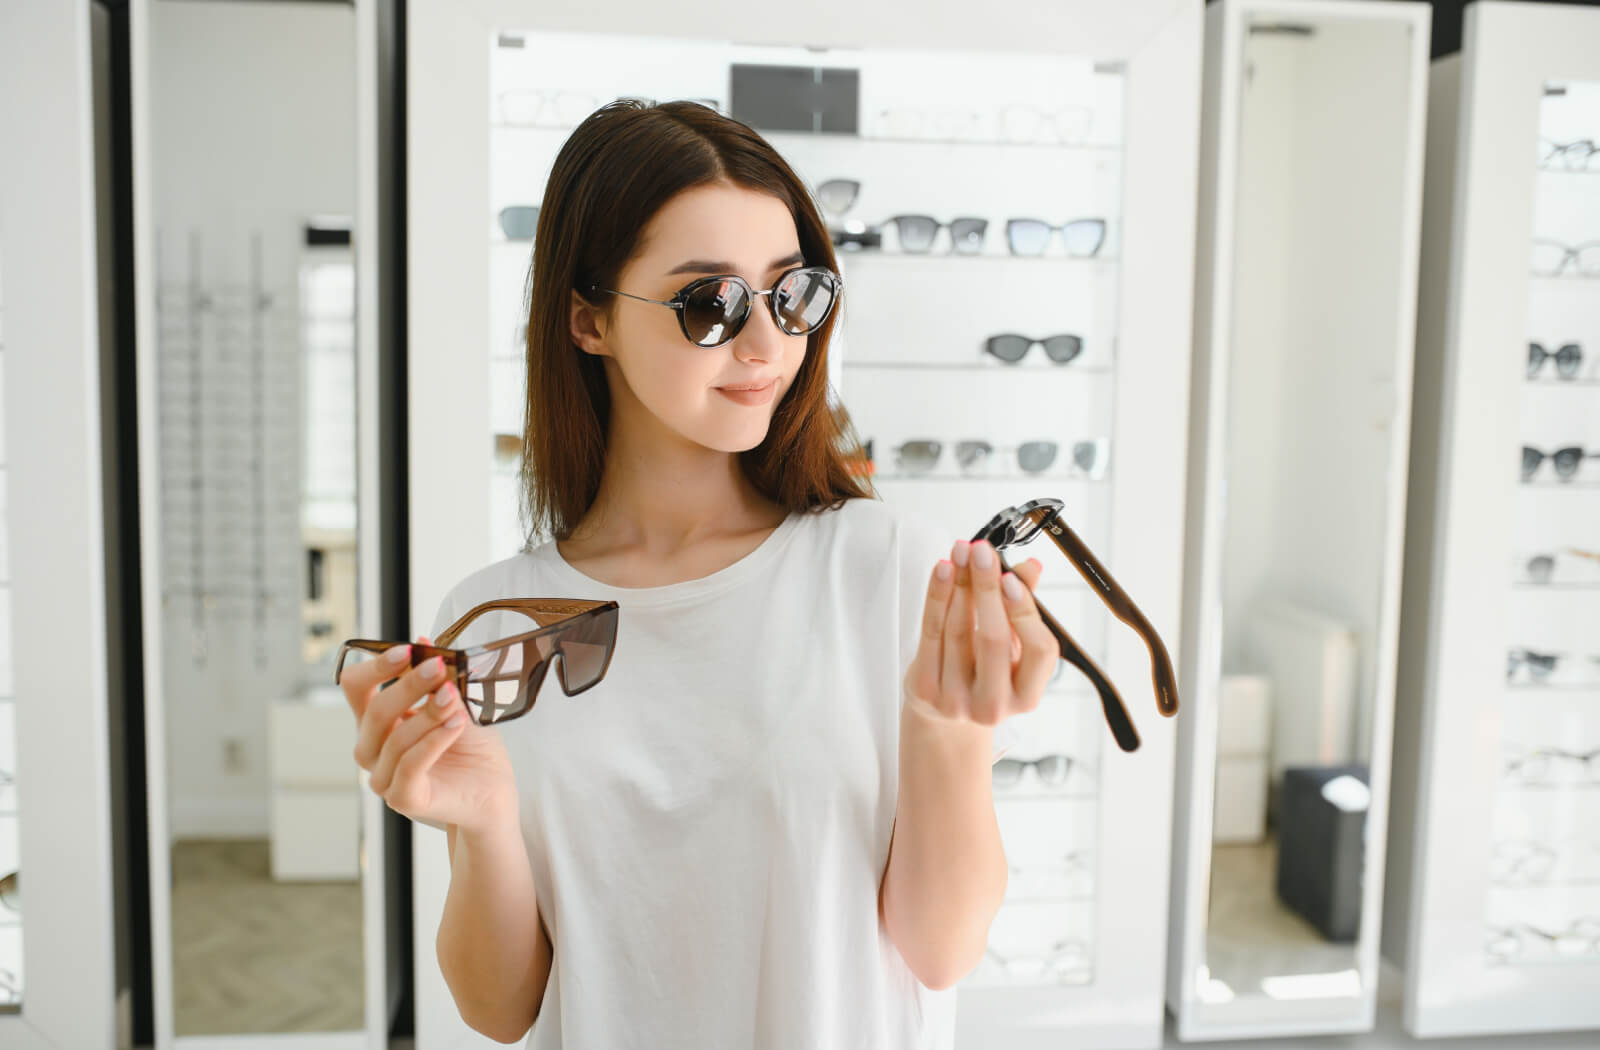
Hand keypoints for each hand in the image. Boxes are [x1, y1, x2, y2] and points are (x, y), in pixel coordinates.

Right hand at [341, 634, 518, 834]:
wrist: (494, 792)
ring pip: (396, 739)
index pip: (355, 688)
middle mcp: (373, 750)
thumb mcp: (456, 706)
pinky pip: (410, 765)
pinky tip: (456, 722)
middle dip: (408, 685)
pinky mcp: (403, 798)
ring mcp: (384, 777)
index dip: (375, 666)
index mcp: (378, 722)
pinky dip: (434, 740)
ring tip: (454, 697)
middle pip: (374, 711)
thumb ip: (438, 682)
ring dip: (428, 713)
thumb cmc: (472, 749)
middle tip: (438, 667)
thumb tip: (424, 644)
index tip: (407, 650)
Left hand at [902, 539, 1054, 725]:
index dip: (1025, 611)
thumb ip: (1023, 606)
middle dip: (986, 589)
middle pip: (993, 639)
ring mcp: (956, 701)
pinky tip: (943, 571)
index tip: (1011, 577)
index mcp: (1027, 696)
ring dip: (959, 584)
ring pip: (958, 631)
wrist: (946, 712)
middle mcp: (994, 705)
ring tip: (961, 552)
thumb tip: (1030, 566)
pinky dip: (936, 596)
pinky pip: (931, 633)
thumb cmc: (986, 672)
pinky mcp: (926, 690)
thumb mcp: (1014, 646)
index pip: (1039, 651)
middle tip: (982, 551)